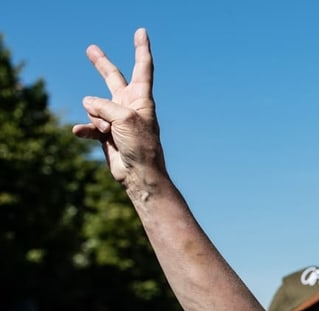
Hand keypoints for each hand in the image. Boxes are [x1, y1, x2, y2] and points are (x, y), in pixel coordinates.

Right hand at [72, 28, 165, 189]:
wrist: (139, 173)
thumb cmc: (140, 145)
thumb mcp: (124, 118)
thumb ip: (104, 105)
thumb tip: (87, 103)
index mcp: (141, 98)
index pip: (142, 67)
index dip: (141, 49)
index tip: (141, 32)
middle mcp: (128, 105)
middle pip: (113, 78)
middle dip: (101, 64)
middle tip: (91, 49)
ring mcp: (116, 118)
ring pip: (94, 106)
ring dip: (97, 119)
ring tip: (110, 132)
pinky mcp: (106, 133)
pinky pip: (88, 125)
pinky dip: (84, 129)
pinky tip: (79, 132)